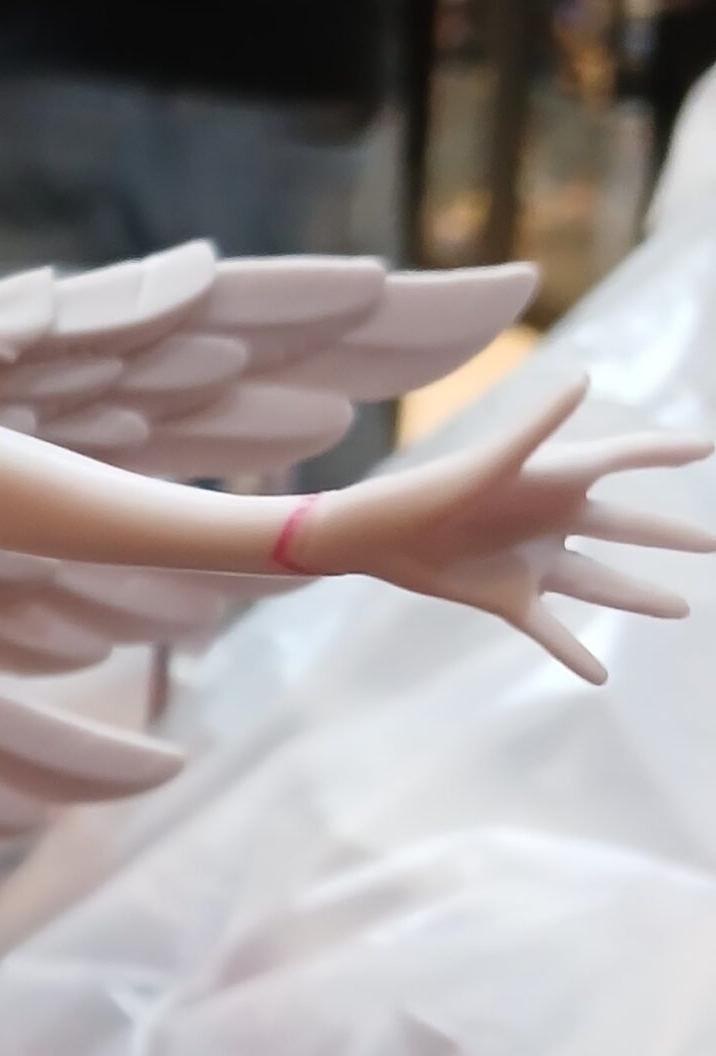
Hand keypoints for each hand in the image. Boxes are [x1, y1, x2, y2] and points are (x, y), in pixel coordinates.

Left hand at [290, 364, 713, 682]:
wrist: (373, 536)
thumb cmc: (428, 490)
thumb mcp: (489, 464)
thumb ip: (537, 426)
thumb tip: (583, 379)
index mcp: (554, 479)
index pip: (623, 459)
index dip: (663, 451)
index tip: (707, 446)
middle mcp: (551, 519)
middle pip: (625, 527)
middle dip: (668, 534)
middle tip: (713, 543)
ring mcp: (534, 561)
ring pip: (601, 582)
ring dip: (640, 596)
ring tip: (683, 608)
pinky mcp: (508, 597)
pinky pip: (551, 630)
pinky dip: (575, 653)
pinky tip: (601, 676)